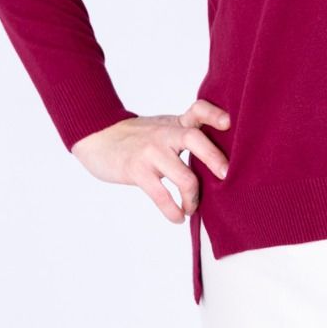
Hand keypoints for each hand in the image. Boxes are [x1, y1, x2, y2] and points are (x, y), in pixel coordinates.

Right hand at [70, 98, 231, 223]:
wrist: (98, 136)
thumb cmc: (138, 136)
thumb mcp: (164, 127)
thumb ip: (187, 133)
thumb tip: (220, 158)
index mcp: (175, 123)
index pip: (198, 110)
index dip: (214, 114)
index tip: (228, 123)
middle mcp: (165, 134)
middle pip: (195, 139)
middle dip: (215, 160)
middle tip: (226, 177)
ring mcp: (150, 152)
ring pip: (185, 177)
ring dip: (194, 199)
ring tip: (192, 208)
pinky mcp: (137, 170)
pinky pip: (162, 196)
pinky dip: (174, 211)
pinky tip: (178, 217)